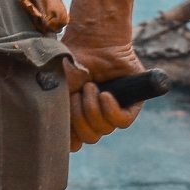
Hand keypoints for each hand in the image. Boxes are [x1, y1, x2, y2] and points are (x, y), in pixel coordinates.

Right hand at [61, 35, 142, 151]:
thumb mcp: (56, 93)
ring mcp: (113, 110)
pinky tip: (104, 94)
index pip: (76, 141)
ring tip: (91, 86)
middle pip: (89, 138)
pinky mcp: (132, 103)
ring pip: (104, 130)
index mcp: (77, 114)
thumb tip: (69, 146)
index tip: (64, 115)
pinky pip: (122, 122)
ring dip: (92, 108)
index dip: (70, 133)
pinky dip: (110, 110)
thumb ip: (60, 118)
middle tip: (77, 93)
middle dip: (79, 117)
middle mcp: (95, 115)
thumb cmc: (70, 63)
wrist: (90, 42)